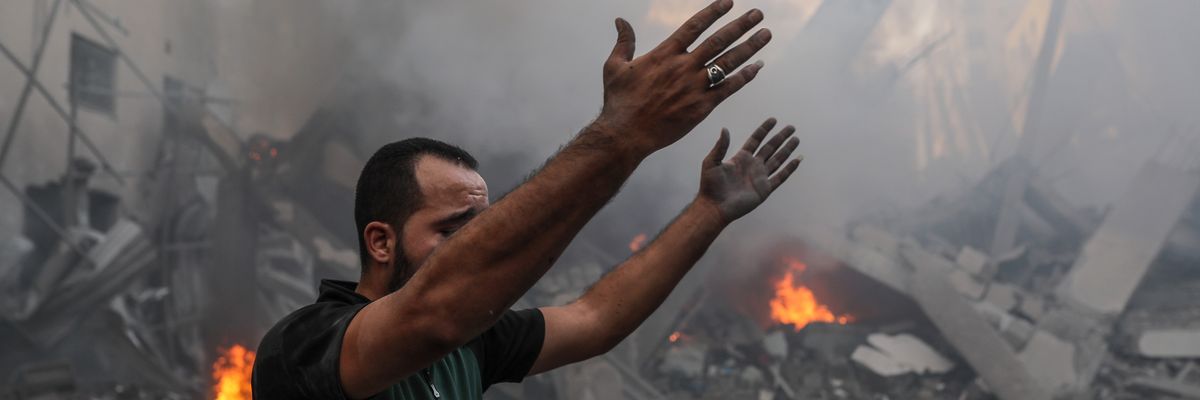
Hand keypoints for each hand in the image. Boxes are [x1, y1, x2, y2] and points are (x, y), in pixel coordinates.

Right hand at [593, 0, 771, 154]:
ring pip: (728, 62)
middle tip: (758, 14)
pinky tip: (758, 67)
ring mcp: (694, 87)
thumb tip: (620, 20)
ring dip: (749, 47)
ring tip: (765, 34)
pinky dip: (744, 77)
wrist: (626, 134)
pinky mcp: (702, 107)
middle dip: (740, 26)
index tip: (729, 2)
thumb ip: (623, 41)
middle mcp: (683, 67)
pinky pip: (728, 88)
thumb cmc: (619, 101)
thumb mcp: (614, 66)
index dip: (713, 12)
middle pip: (718, 41)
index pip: (694, 26)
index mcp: (664, 54)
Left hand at [697, 118, 801, 221]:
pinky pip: (780, 177)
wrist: (715, 206)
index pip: (756, 140)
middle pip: (770, 148)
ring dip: (787, 150)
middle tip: (791, 127)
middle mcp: (753, 165)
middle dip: (780, 137)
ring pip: (777, 160)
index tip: (773, 120)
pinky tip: (797, 160)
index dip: (764, 129)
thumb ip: (720, 146)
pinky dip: (789, 169)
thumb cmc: (710, 185)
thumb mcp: (711, 162)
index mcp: (741, 158)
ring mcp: (760, 177)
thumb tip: (725, 129)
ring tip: (796, 139)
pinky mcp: (765, 189)